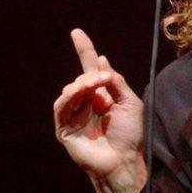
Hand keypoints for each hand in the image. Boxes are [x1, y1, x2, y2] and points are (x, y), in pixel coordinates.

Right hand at [53, 29, 145, 192]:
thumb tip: (102, 61)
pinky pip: (61, 107)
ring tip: (94, 86)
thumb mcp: (130, 102)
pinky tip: (79, 93)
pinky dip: (69, 97)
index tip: (77, 32)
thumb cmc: (130, 134)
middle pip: (81, 78)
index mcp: (103, 96)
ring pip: (69, 90)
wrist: (123, 159)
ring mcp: (75, 115)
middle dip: (90, 75)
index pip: (91, 69)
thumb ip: (116, 82)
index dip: (84, 51)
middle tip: (102, 79)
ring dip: (81, 85)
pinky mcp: (64, 128)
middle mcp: (87, 103)